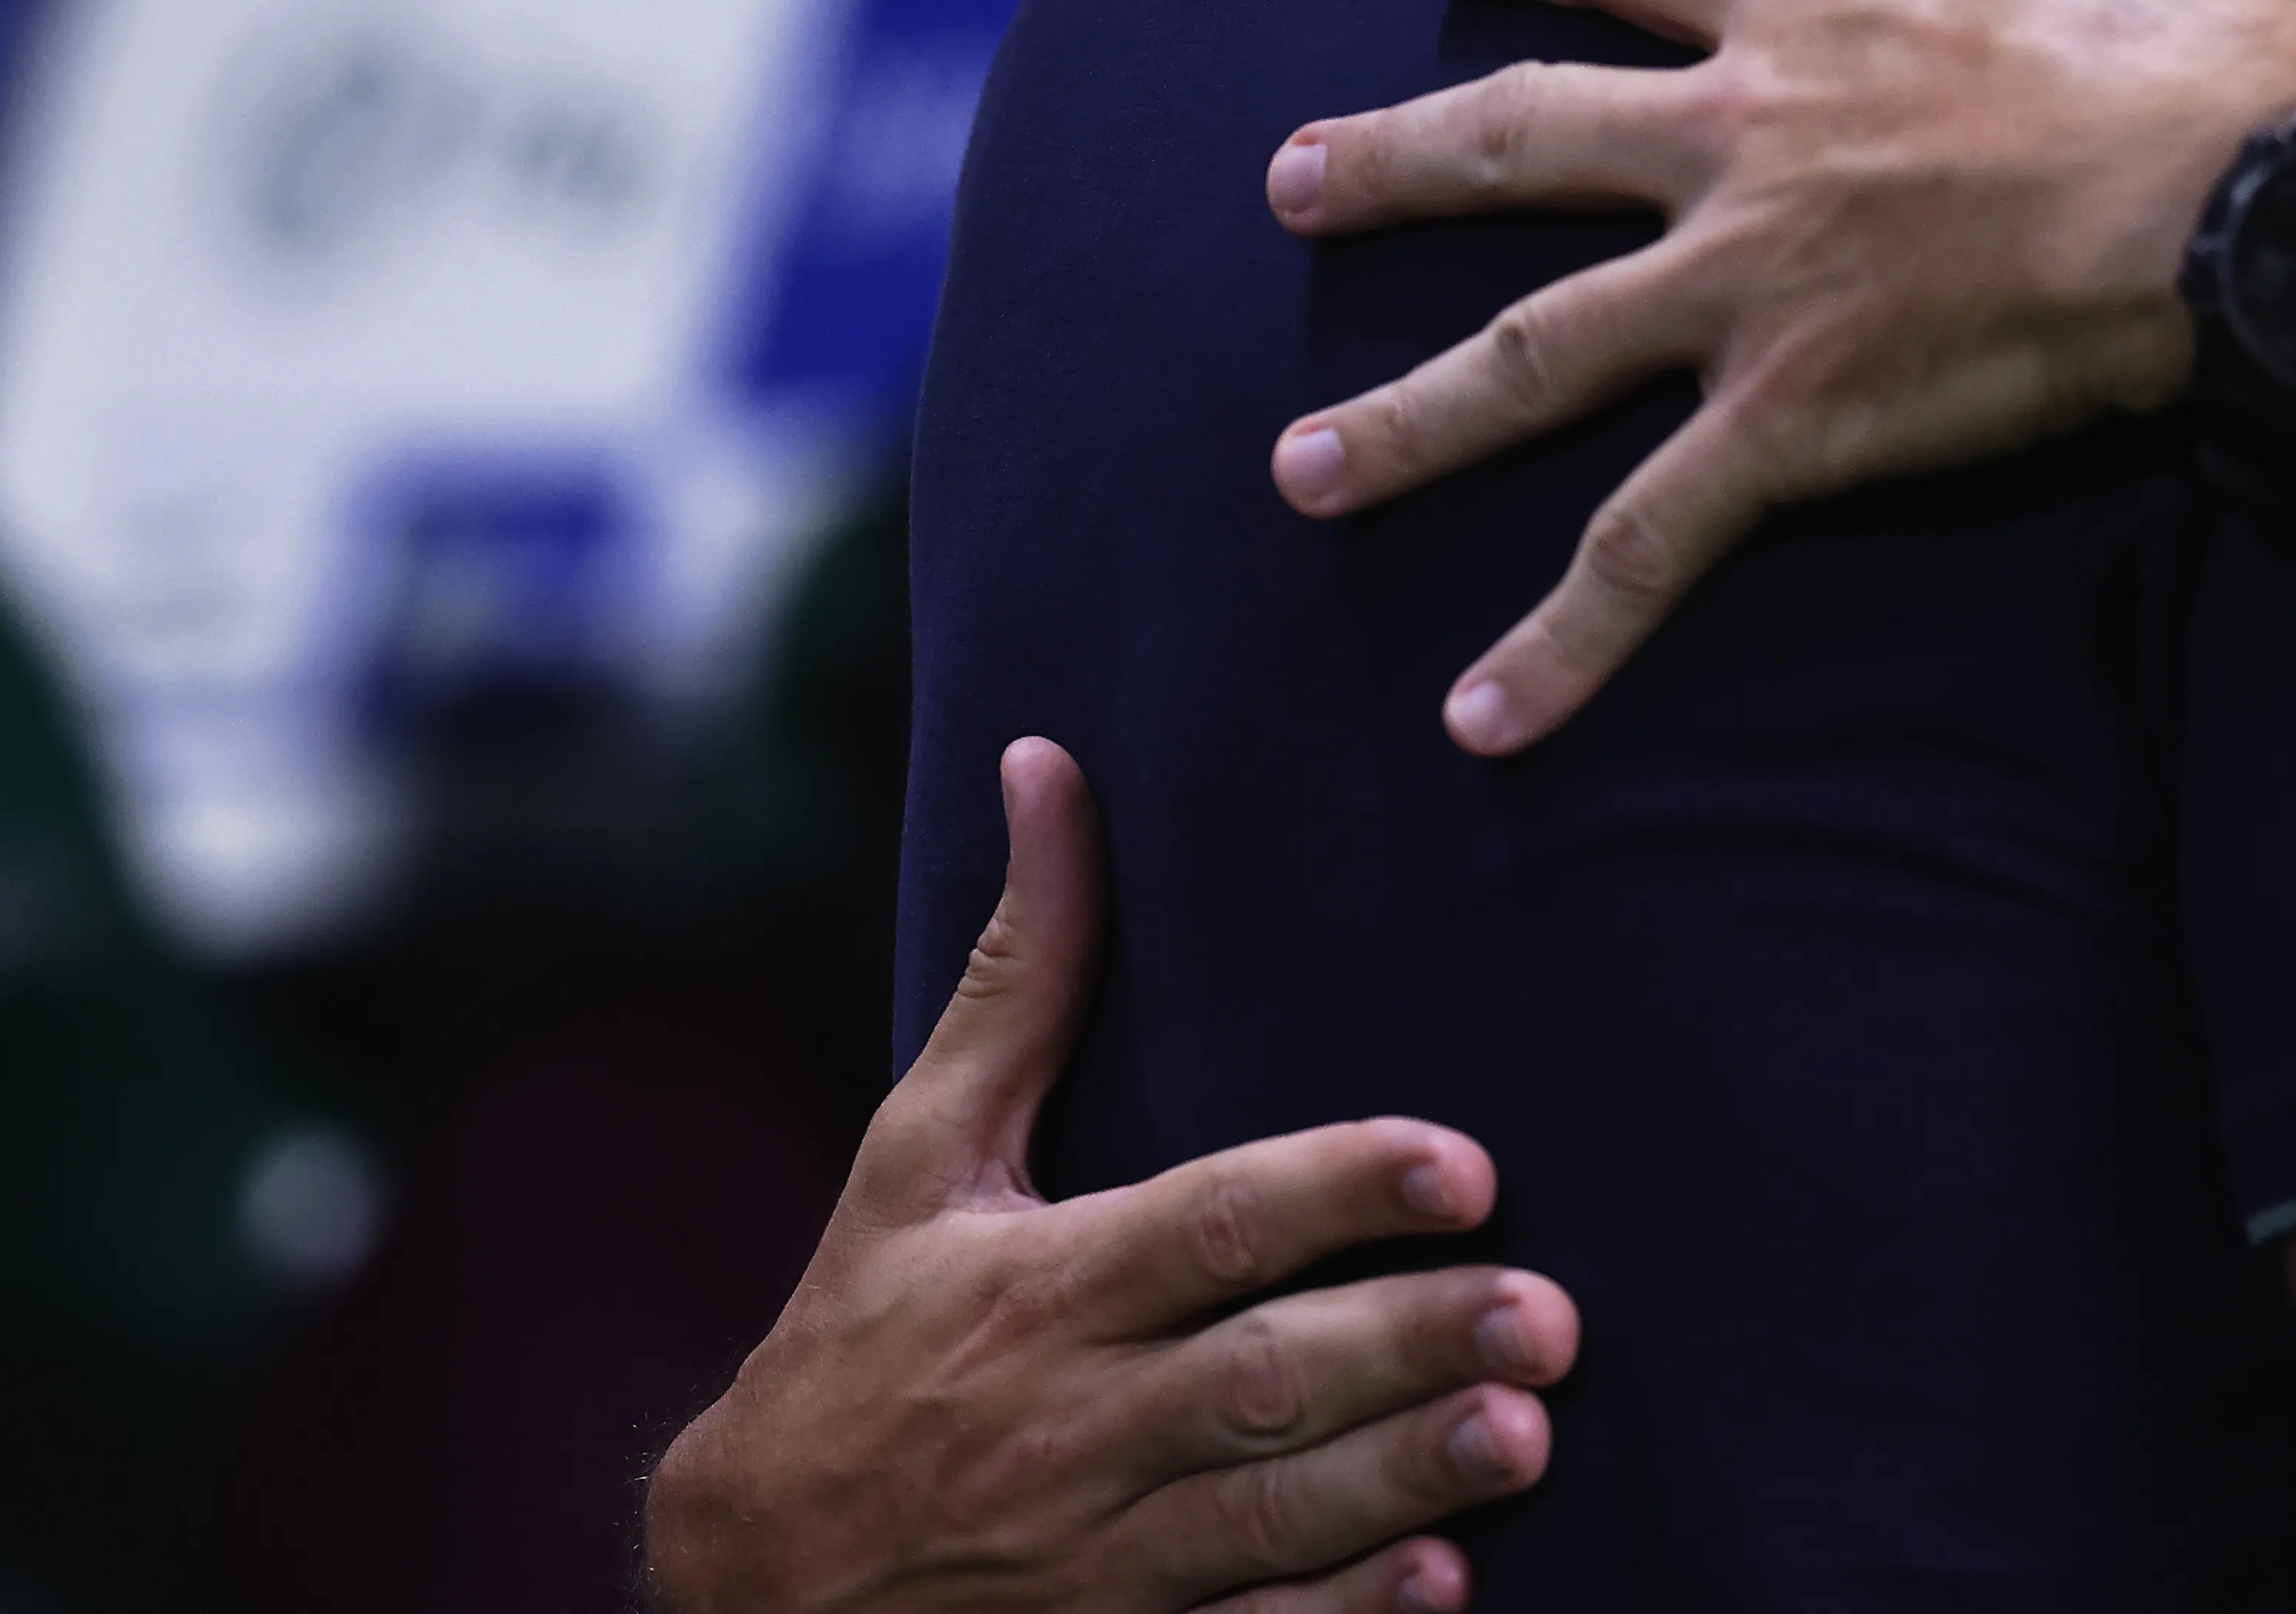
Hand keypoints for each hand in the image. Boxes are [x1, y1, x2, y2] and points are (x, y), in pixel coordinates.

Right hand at [644, 742, 1581, 1613]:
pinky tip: (1443, 1583)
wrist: (744, 1581)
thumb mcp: (915, 1156)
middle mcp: (1068, 1422)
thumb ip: (1014, 973)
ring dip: (1399, 1481)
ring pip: (1266, 1515)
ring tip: (1528, 1436)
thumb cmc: (857, 1334)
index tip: (1464, 1166)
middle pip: (1260, 1379)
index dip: (1337, 1190)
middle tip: (1550, 1316)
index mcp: (1036, 1287)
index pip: (1209, 1228)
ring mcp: (1091, 1555)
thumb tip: (1049, 764)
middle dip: (1407, 1347)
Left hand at [1263, 0, 2295, 750]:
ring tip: (1300, 470)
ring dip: (1405, 417)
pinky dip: (1562, 640)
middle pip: (1520, 140)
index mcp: (1813, 2)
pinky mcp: (1793, 421)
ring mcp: (1750, 287)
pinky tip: (1479, 722)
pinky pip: (1648, 544)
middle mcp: (1741, 139)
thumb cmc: (2197, 43)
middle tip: (1291, 183)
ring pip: (1531, 356)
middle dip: (1394, 162)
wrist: (2237, 197)